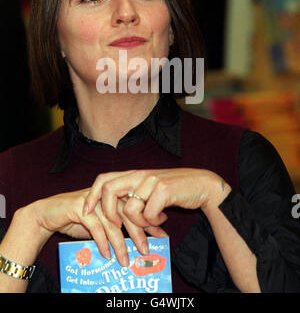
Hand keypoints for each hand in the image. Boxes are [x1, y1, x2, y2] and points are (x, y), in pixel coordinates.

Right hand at [26, 188, 166, 266]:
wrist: (49, 214)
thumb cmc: (78, 219)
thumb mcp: (101, 222)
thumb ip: (118, 226)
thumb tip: (140, 240)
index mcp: (114, 194)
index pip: (137, 206)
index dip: (149, 220)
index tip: (161, 234)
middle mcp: (106, 194)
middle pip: (128, 213)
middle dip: (139, 233)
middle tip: (147, 250)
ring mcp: (93, 200)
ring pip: (112, 222)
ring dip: (120, 244)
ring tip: (126, 260)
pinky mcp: (80, 207)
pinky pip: (95, 227)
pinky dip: (102, 242)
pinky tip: (106, 255)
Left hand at [84, 168, 230, 228]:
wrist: (202, 185)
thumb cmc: (175, 190)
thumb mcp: (150, 188)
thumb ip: (134, 194)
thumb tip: (115, 212)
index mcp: (134, 174)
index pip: (104, 179)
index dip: (92, 194)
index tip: (86, 210)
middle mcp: (140, 175)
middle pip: (109, 190)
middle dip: (107, 211)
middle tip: (116, 225)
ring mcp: (150, 181)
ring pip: (129, 208)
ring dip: (139, 222)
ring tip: (152, 222)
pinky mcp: (162, 190)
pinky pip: (148, 214)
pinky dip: (153, 221)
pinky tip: (163, 218)